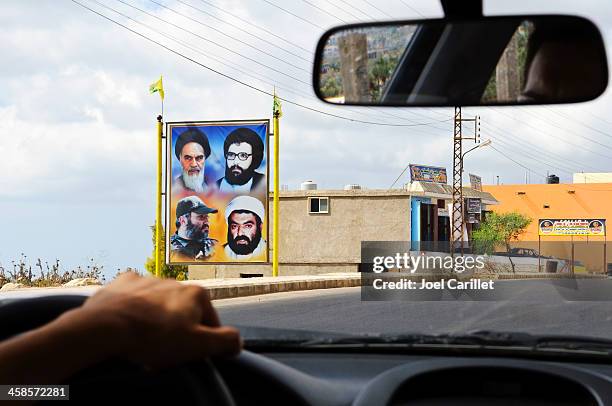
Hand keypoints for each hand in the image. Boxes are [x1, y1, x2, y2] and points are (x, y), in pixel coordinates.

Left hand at [64, 272, 240, 368]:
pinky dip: (133, 310)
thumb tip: (237, 341)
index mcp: (196, 294)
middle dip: (177, 333)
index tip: (187, 357)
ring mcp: (148, 280)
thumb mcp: (197, 345)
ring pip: (159, 305)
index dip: (202, 343)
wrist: (104, 326)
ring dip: (155, 322)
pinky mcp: (123, 283)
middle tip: (163, 354)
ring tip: (143, 344)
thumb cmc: (152, 336)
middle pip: (183, 314)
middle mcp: (175, 282)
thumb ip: (224, 341)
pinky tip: (127, 324)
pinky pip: (134, 297)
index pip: (211, 322)